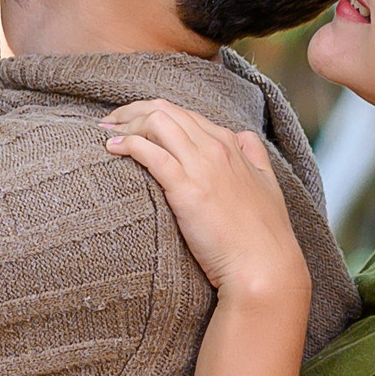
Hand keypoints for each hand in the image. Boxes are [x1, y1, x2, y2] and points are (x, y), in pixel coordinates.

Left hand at [101, 100, 310, 303]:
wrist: (263, 265)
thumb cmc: (263, 233)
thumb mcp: (268, 184)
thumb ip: (255, 157)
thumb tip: (243, 138)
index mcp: (231, 144)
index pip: (184, 113)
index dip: (153, 112)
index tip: (131, 121)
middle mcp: (215, 147)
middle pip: (165, 110)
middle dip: (132, 111)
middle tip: (110, 121)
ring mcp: (201, 166)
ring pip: (156, 123)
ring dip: (126, 123)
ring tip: (106, 132)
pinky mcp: (186, 188)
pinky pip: (151, 153)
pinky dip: (128, 144)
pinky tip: (112, 148)